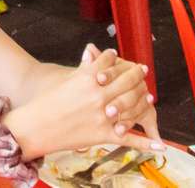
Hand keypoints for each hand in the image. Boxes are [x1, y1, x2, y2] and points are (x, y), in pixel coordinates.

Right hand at [4, 50, 152, 160]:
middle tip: (143, 71)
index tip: (128, 60)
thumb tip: (93, 50)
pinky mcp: (104, 135)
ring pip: (133, 105)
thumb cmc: (47, 102)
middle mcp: (100, 95)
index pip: (114, 64)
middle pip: (128, 81)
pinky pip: (129, 138)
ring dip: (144, 100)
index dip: (123, 61)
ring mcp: (104, 116)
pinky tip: (158, 143)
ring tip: (149, 97)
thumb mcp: (68, 79)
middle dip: (138, 76)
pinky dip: (145, 141)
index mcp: (90, 78)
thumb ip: (85, 67)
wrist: (35, 127)